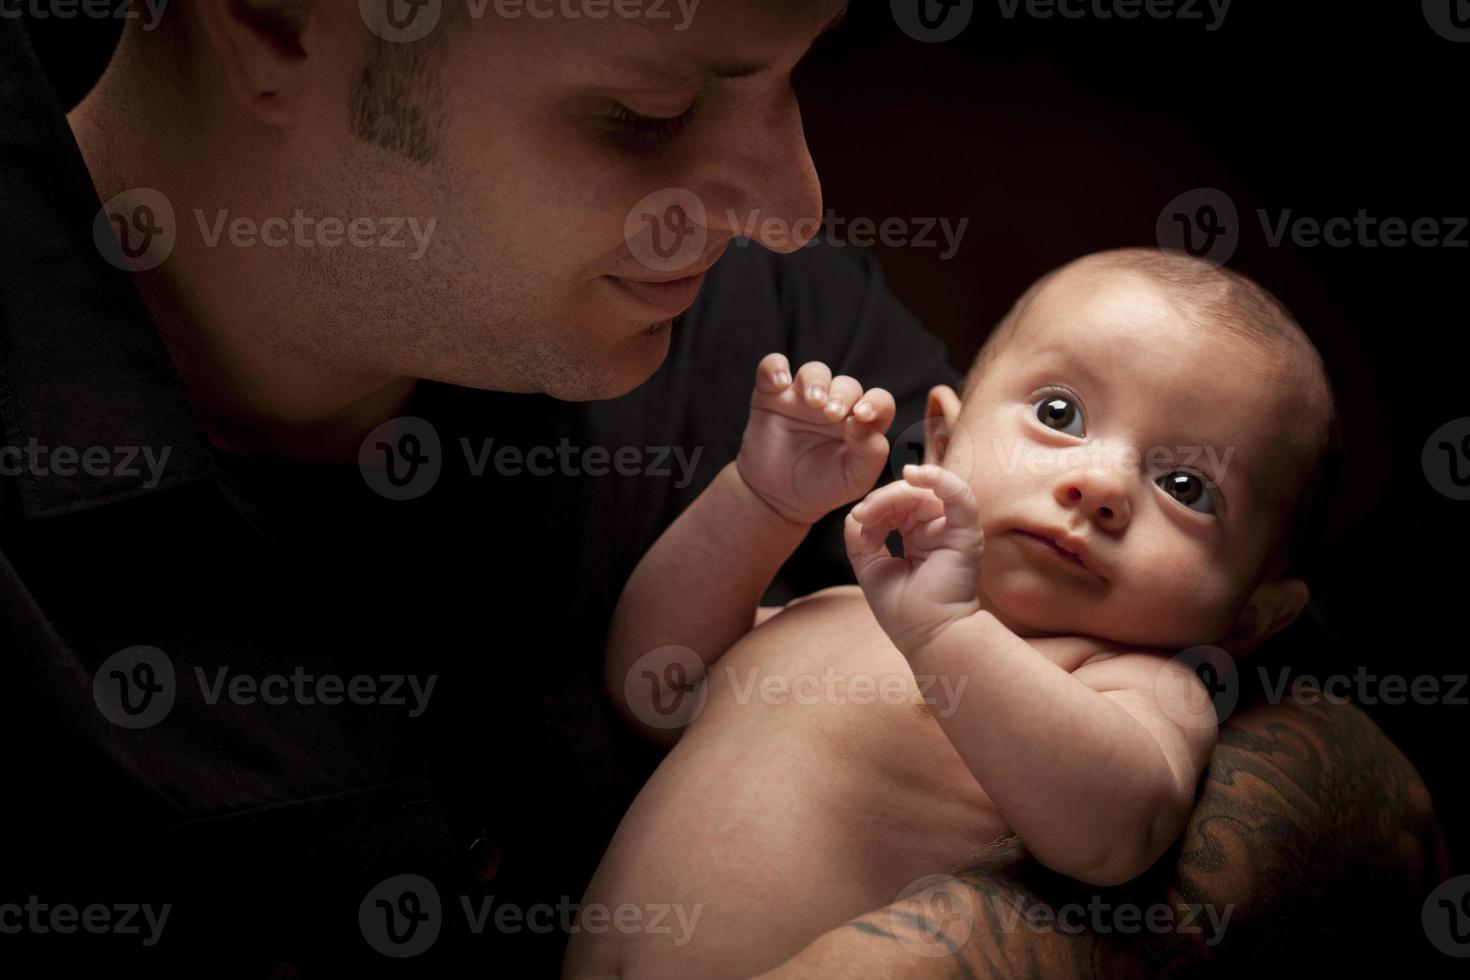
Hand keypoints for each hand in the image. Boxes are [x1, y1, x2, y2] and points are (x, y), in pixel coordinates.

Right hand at [736, 354, 895, 525]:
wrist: (776, 497)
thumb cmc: (822, 487)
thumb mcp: (853, 479)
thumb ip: (870, 453)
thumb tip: (862, 423)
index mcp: (861, 423)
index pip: (879, 401)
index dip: (876, 402)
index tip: (863, 415)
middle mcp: (834, 404)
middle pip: (846, 384)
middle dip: (842, 395)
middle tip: (831, 415)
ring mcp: (802, 397)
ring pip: (814, 371)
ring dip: (816, 380)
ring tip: (813, 401)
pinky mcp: (771, 394)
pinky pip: (773, 367)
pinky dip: (775, 368)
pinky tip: (779, 384)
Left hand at [844, 463, 984, 658]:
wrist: (927, 635)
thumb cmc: (903, 610)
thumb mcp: (869, 565)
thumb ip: (861, 534)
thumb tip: (857, 510)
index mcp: (917, 535)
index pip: (896, 504)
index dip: (874, 507)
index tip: (858, 522)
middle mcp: (936, 529)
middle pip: (909, 495)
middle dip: (881, 500)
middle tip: (862, 515)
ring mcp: (952, 529)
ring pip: (924, 492)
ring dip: (894, 495)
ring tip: (874, 512)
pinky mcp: (966, 532)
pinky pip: (959, 495)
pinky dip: (940, 479)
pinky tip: (917, 475)